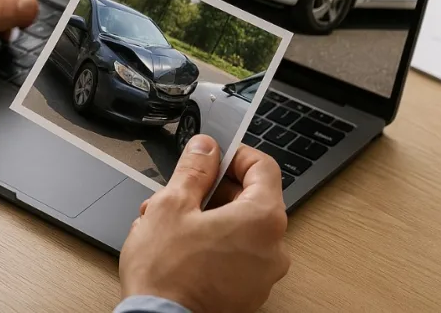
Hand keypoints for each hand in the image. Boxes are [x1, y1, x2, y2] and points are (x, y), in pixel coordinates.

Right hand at [119, 136, 289, 312]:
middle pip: (250, 198)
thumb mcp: (172, 204)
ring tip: (169, 222)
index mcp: (262, 219)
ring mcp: (262, 275)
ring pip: (238, 228)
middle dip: (212, 190)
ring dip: (207, 217)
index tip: (212, 156)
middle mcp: (273, 248)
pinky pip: (235, 255)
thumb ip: (194, 169)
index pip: (264, 166)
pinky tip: (179, 246)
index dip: (235, 154)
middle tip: (180, 191)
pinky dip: (212, 244)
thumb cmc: (167, 273)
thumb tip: (205, 148)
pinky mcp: (247, 293)